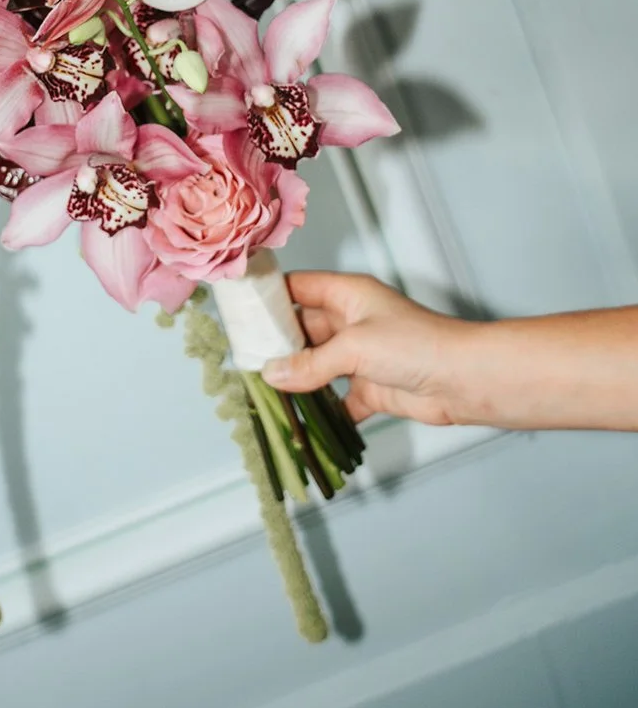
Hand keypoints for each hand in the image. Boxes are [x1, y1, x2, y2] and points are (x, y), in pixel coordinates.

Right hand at [261, 271, 476, 426]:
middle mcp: (351, 321)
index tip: (242, 310)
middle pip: (303, 328)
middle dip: (277, 343)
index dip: (272, 296)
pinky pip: (337, 399)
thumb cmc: (418, 345)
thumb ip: (311, 363)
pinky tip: (299, 419)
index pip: (300, 288)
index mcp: (348, 295)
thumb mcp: (355, 347)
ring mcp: (360, 356)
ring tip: (263, 391)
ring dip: (296, 378)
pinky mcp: (370, 388)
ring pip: (316, 365)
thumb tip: (273, 373)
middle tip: (244, 359)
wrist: (464, 381)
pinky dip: (321, 409)